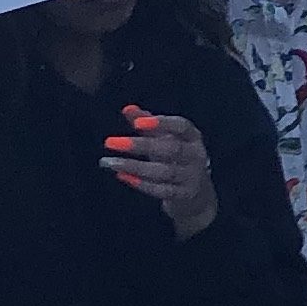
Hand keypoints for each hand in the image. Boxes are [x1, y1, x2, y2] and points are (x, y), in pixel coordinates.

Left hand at [102, 106, 217, 241]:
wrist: (197, 195)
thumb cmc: (177, 160)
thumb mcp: (166, 139)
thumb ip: (148, 123)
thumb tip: (128, 109)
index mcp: (192, 137)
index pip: (181, 126)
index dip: (161, 123)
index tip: (137, 123)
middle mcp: (196, 156)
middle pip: (170, 149)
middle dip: (140, 145)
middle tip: (110, 142)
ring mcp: (192, 177)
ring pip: (164, 172)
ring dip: (134, 167)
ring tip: (109, 162)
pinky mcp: (184, 196)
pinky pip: (162, 190)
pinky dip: (141, 184)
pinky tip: (122, 176)